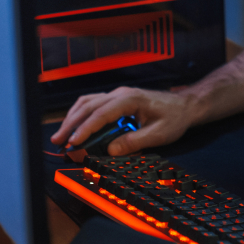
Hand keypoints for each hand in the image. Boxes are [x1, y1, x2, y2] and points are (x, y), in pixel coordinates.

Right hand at [49, 86, 198, 155]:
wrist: (185, 106)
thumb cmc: (174, 117)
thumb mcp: (159, 133)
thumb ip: (135, 141)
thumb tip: (112, 150)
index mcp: (131, 99)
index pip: (102, 113)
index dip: (86, 128)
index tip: (74, 141)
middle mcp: (121, 94)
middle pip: (89, 105)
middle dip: (71, 123)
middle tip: (58, 140)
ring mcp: (118, 95)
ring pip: (88, 102)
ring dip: (72, 118)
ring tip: (61, 135)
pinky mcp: (117, 100)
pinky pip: (94, 103)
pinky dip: (81, 114)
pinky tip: (75, 125)